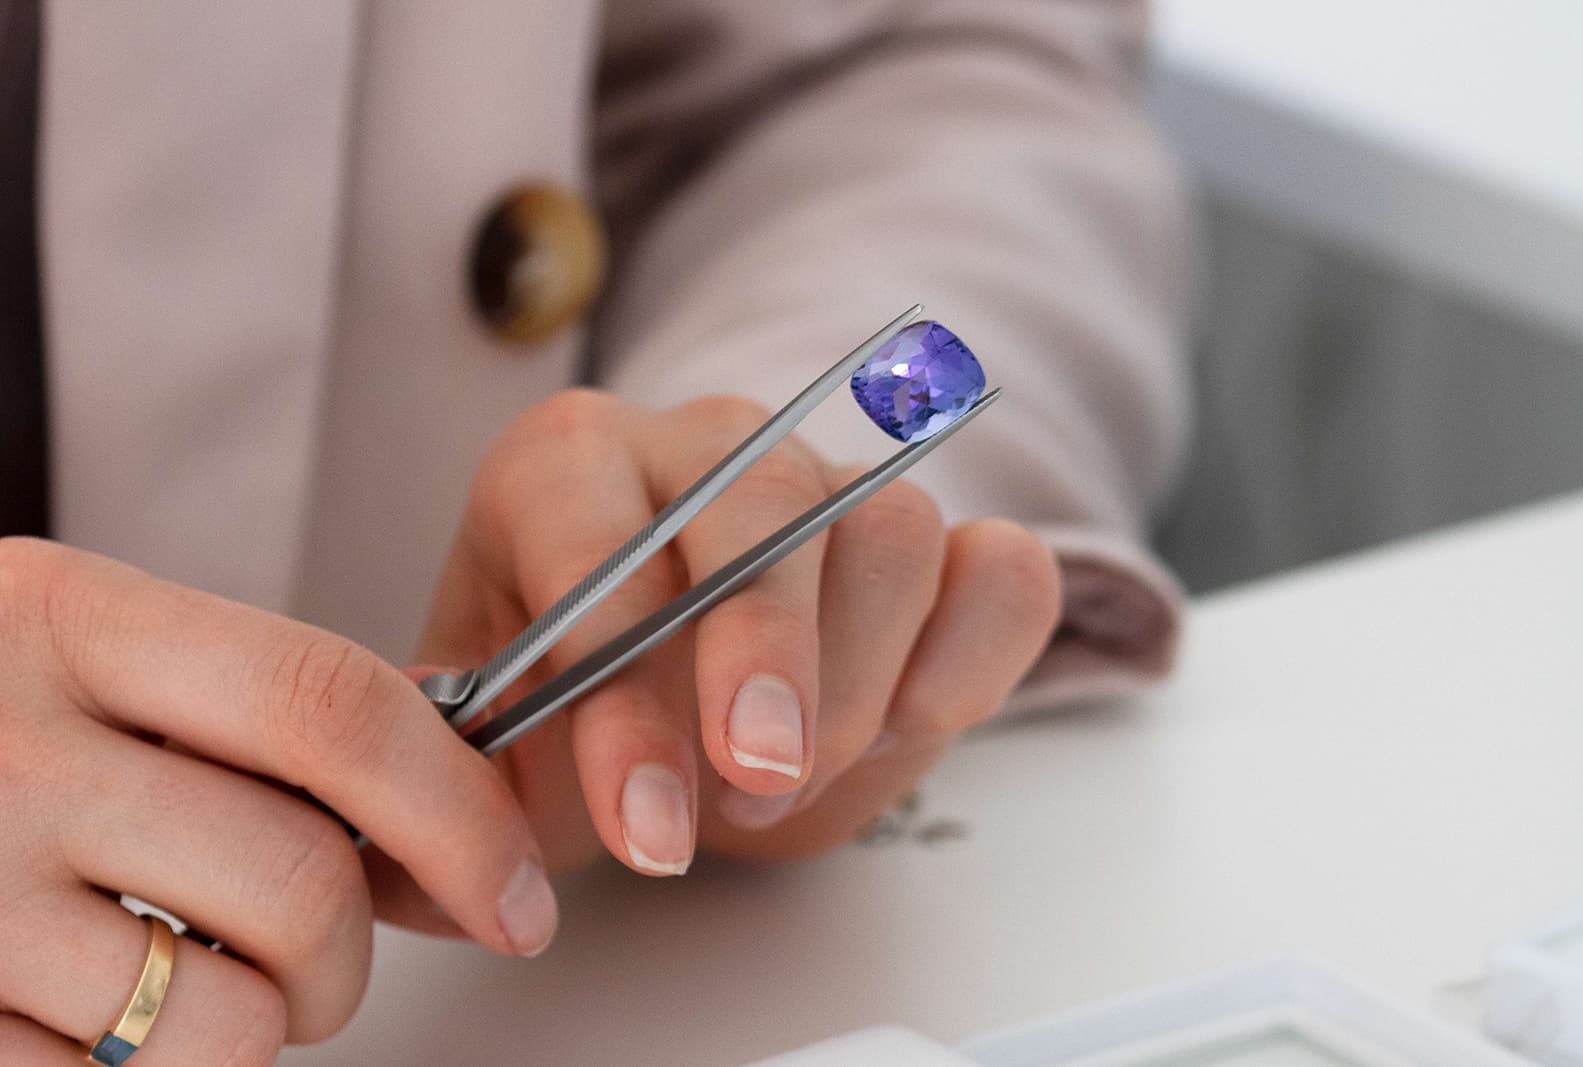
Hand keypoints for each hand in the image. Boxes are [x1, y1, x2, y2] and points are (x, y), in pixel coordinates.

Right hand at [0, 538, 555, 1064]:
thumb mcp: (92, 651)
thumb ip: (259, 717)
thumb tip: (460, 813)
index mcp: (67, 616)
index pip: (335, 707)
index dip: (460, 812)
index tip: (517, 893)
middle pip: (299, 882)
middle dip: (356, 952)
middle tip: (323, 956)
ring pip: (228, 1019)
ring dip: (266, 1025)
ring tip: (202, 978)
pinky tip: (88, 1004)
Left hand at [387, 389, 1059, 900]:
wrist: (681, 687)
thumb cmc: (585, 701)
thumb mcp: (506, 743)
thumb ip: (466, 782)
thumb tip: (431, 852)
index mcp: (567, 465)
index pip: (595, 529)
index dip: (618, 673)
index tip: (640, 809)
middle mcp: (707, 446)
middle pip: (763, 500)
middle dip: (764, 652)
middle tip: (751, 779)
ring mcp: (837, 480)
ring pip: (890, 532)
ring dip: (856, 679)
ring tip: (795, 777)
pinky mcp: (947, 543)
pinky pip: (1002, 568)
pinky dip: (974, 654)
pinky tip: (907, 720)